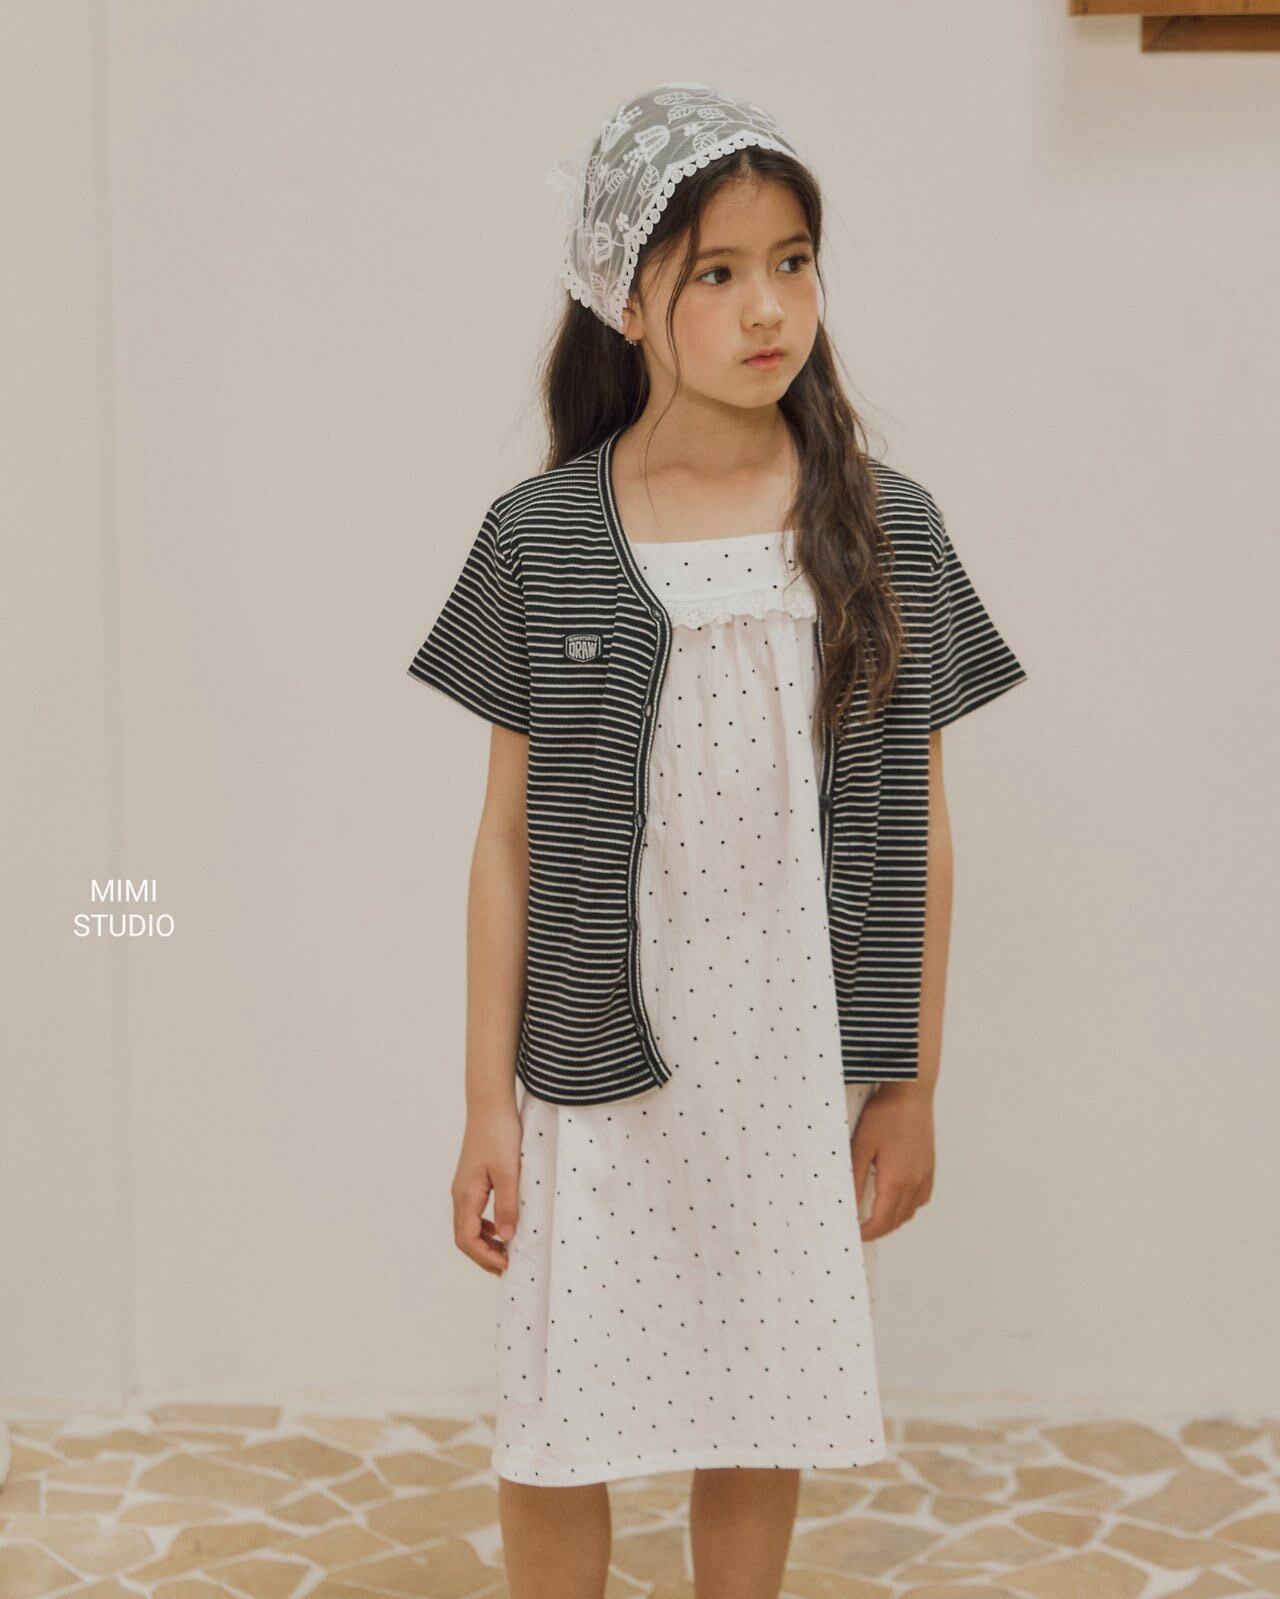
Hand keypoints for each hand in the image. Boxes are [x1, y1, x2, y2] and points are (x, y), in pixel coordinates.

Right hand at [452, 1098, 522, 1274]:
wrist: (490, 1104)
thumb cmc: (499, 1133)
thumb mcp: (509, 1171)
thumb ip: (507, 1204)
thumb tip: (507, 1237)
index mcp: (466, 1195)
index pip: (466, 1239)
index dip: (485, 1257)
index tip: (506, 1265)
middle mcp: (460, 1194)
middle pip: (464, 1237)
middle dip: (484, 1255)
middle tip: (507, 1266)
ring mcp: (464, 1187)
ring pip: (468, 1225)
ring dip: (485, 1242)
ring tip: (507, 1250)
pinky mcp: (472, 1179)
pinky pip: (474, 1212)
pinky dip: (486, 1226)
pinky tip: (503, 1225)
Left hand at [851, 1082, 935, 1241]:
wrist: (911, 1092)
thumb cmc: (884, 1115)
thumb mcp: (861, 1145)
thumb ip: (853, 1178)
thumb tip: (847, 1204)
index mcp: (896, 1181)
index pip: (881, 1221)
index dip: (866, 1233)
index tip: (853, 1234)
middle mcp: (915, 1183)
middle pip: (897, 1220)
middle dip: (878, 1230)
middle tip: (859, 1228)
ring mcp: (925, 1175)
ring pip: (910, 1211)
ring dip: (892, 1219)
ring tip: (874, 1216)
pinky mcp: (930, 1167)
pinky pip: (920, 1198)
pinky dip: (907, 1206)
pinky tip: (895, 1199)